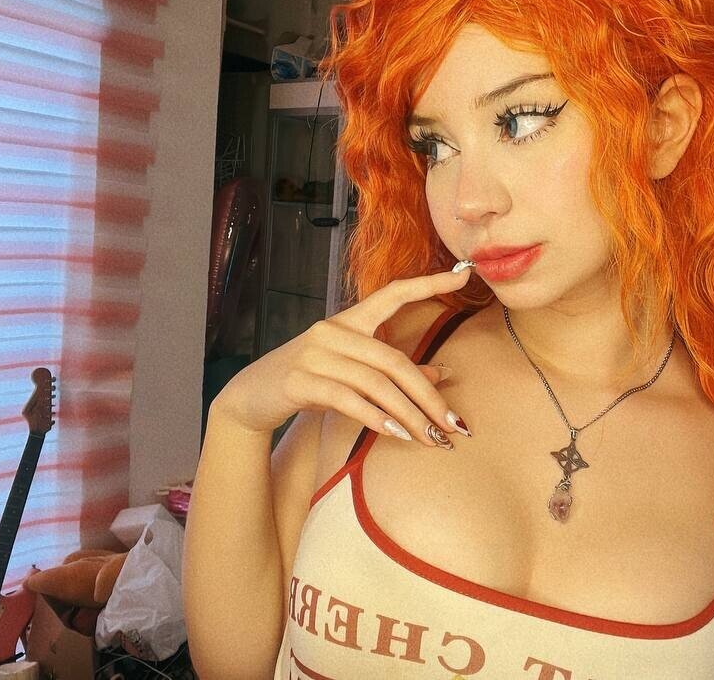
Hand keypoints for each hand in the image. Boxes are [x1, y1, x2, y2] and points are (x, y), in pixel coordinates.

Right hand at [212, 267, 472, 446]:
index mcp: (349, 321)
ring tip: (430, 439)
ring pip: (375, 384)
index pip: (393, 294)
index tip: (463, 275)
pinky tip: (395, 434)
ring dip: (408, 415)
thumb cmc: (309, 382)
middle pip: (394, 361)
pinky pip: (348, 399)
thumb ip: (394, 372)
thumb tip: (442, 374)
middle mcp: (333, 330)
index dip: (429, 284)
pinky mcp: (299, 380)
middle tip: (452, 426)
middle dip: (428, 397)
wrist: (250, 397)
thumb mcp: (352, 373)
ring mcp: (315, 354)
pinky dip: (375, 418)